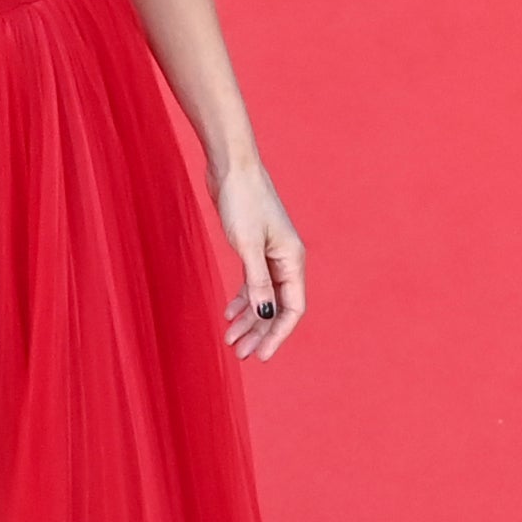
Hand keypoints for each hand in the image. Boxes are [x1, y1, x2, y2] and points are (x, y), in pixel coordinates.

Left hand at [215, 162, 306, 361]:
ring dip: (249, 320)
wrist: (231, 166)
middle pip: (277, 307)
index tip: (261, 355)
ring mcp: (269, 254)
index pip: (292, 308)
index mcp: (292, 259)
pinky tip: (228, 313)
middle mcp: (285, 259)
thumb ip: (257, 281)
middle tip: (240, 354)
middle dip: (260, 332)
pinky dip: (241, 299)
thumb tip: (265, 314)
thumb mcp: (248, 244)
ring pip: (263, 297)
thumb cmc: (243, 200)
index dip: (278, 334)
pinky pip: (252, 283)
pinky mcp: (253, 248)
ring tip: (231, 340)